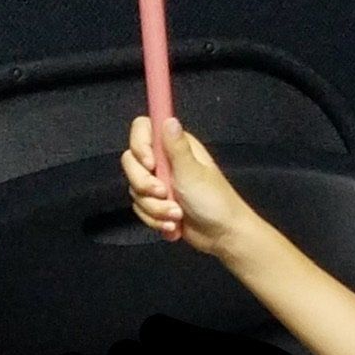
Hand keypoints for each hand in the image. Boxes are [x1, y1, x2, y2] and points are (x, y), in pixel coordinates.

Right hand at [120, 115, 244, 252]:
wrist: (223, 235)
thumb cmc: (214, 201)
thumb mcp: (192, 171)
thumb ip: (176, 146)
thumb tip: (170, 119)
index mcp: (174, 146)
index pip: (142, 129)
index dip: (139, 145)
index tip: (150, 164)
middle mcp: (164, 161)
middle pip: (131, 163)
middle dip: (144, 184)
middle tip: (164, 193)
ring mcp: (159, 183)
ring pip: (136, 190)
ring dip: (155, 208)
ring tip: (177, 215)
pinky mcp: (158, 204)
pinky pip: (141, 209)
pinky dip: (155, 220)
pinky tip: (173, 226)